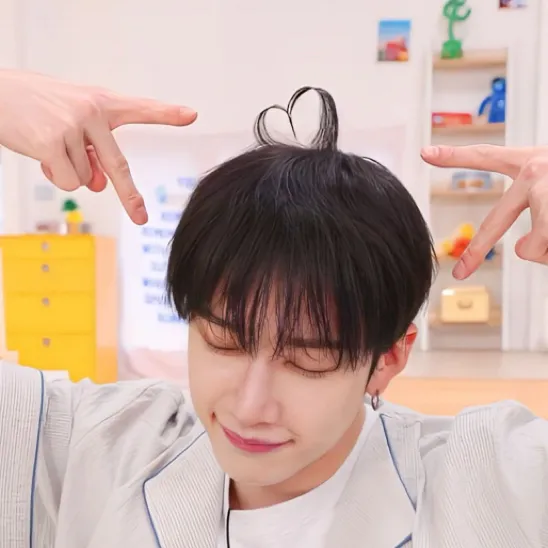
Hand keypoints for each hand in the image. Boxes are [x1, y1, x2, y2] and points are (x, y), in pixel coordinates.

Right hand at [0, 69, 196, 223]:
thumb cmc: (36, 106)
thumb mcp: (71, 123)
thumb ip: (92, 151)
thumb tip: (98, 186)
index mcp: (101, 102)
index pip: (139, 108)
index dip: (166, 113)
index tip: (191, 115)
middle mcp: (91, 112)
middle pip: (118, 166)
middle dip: (129, 197)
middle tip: (141, 218)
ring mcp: (72, 127)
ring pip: (85, 178)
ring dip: (68, 171)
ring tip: (48, 144)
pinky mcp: (51, 142)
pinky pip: (67, 180)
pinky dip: (54, 176)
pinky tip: (40, 153)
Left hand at [421, 144, 547, 278]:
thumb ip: (536, 207)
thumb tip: (523, 250)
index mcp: (528, 162)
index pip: (485, 156)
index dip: (454, 156)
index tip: (425, 153)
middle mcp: (535, 172)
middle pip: (494, 224)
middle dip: (474, 252)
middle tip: (460, 272)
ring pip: (533, 247)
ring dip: (546, 253)